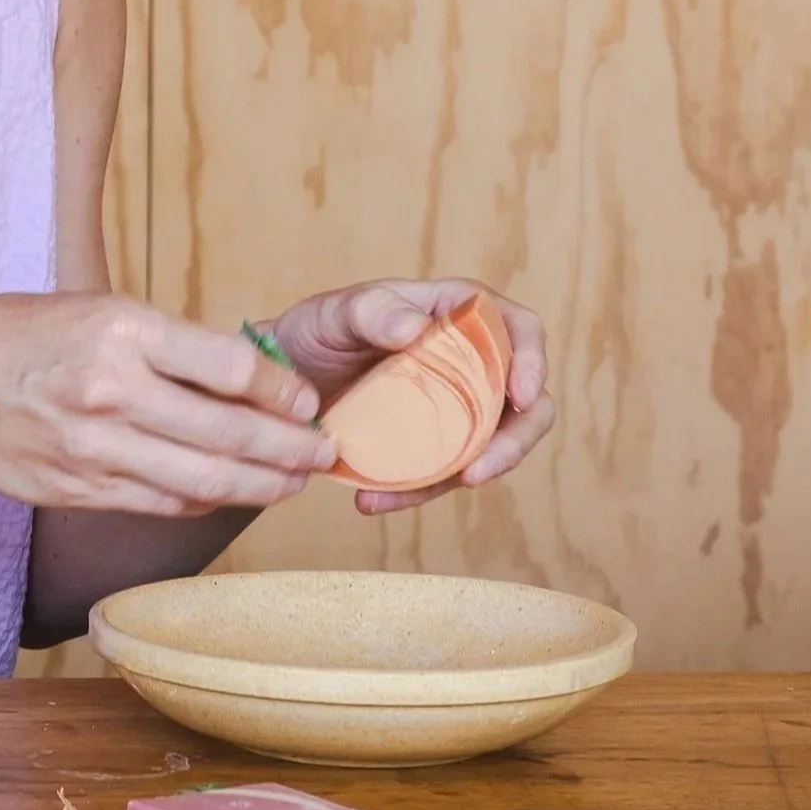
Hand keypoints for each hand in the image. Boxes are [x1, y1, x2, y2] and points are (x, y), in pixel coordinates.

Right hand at [0, 293, 340, 517]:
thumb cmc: (13, 335)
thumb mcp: (90, 306)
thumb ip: (162, 340)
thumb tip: (243, 374)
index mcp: (118, 328)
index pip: (227, 365)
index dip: (279, 390)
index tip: (305, 400)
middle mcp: (109, 390)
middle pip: (227, 434)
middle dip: (289, 449)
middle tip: (323, 452)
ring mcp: (94, 448)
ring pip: (204, 481)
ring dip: (261, 486)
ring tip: (292, 482)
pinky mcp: (81, 489)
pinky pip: (163, 503)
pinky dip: (206, 501)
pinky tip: (229, 493)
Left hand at [263, 279, 555, 516]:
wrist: (279, 385)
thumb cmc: (316, 332)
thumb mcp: (335, 313)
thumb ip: (373, 311)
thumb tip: (417, 330)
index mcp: (455, 315)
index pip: (516, 327)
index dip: (531, 360)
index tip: (521, 396)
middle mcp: (468, 362)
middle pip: (525, 402)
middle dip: (514, 442)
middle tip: (478, 472)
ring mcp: (456, 408)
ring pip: (490, 448)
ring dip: (462, 477)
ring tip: (410, 494)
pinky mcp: (432, 446)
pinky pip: (443, 475)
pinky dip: (414, 493)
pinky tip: (372, 498)